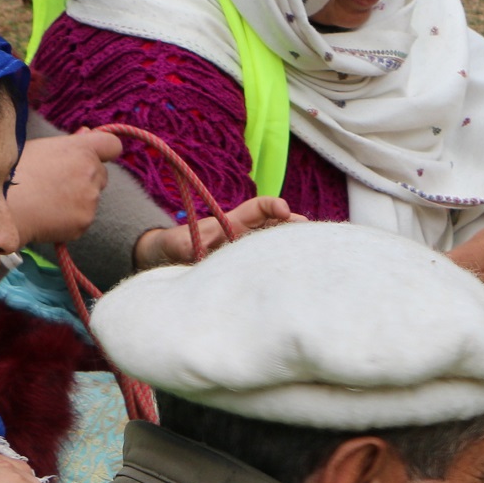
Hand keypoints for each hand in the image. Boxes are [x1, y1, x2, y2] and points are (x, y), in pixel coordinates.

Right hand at [6, 130, 121, 247]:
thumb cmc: (10, 173)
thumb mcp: (36, 147)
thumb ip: (66, 144)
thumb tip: (86, 134)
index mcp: (80, 149)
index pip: (111, 145)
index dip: (102, 151)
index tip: (92, 156)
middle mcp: (91, 172)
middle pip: (101, 174)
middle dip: (85, 177)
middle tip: (55, 183)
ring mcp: (90, 199)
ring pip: (91, 198)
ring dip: (76, 199)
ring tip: (44, 201)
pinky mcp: (84, 222)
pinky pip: (81, 219)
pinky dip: (68, 219)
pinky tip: (44, 216)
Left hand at [133, 196, 301, 268]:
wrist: (170, 259)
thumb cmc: (176, 245)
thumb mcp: (177, 242)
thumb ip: (185, 244)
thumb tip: (191, 250)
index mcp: (234, 222)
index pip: (259, 207)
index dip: (274, 206)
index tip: (285, 211)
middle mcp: (247, 234)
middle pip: (279, 225)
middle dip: (296, 227)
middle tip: (313, 234)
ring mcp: (250, 250)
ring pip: (278, 244)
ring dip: (293, 247)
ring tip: (312, 256)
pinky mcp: (249, 267)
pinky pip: (270, 264)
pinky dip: (284, 266)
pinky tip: (296, 277)